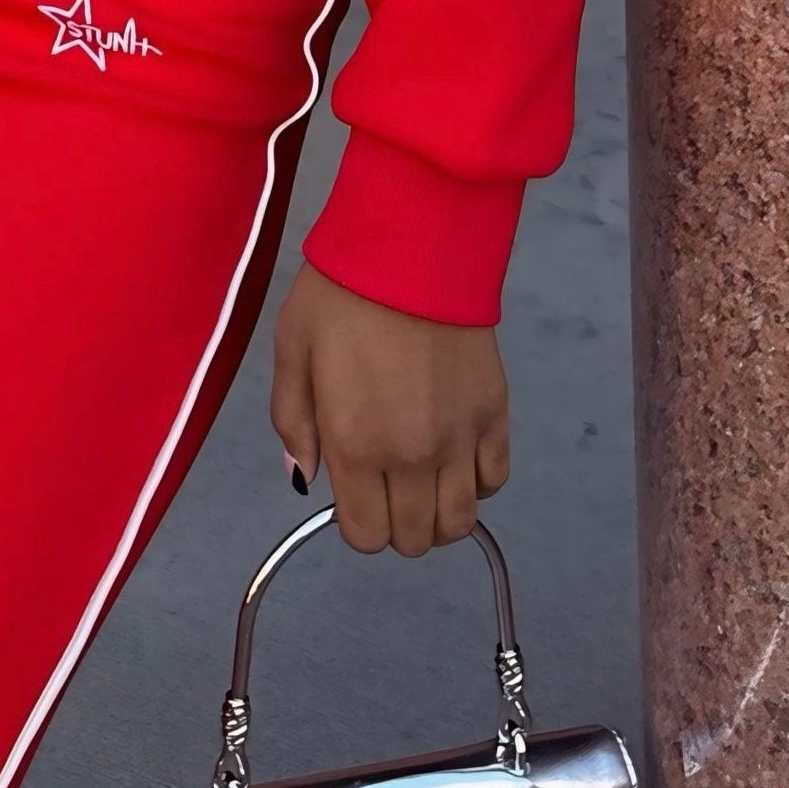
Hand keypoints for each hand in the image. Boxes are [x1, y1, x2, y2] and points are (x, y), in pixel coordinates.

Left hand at [271, 262, 508, 556]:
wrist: (412, 248)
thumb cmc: (340, 295)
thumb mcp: (291, 352)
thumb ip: (293, 422)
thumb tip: (305, 477)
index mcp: (355, 445)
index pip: (365, 535)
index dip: (354, 522)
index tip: (351, 488)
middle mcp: (412, 456)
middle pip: (414, 539)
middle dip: (393, 522)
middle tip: (383, 480)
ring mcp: (461, 438)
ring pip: (461, 522)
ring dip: (437, 513)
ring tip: (421, 477)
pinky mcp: (496, 413)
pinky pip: (496, 479)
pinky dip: (477, 481)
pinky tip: (455, 455)